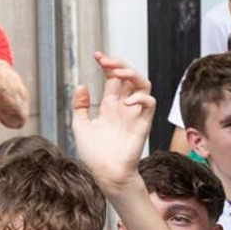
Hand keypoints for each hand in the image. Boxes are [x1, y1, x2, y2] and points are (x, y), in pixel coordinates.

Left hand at [71, 51, 155, 191]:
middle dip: (119, 64)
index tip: (96, 56)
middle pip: (129, 77)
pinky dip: (141, 97)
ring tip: (119, 73)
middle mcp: (123, 107)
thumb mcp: (80, 125)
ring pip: (143, 85)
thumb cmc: (93, 154)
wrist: (104, 173)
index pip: (114, 79)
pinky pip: (150, 104)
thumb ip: (80, 105)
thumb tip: (82, 86)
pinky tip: (127, 101)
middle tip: (106, 62)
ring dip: (132, 74)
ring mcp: (134, 114)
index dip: (108, 64)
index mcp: (110, 106)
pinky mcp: (143, 124)